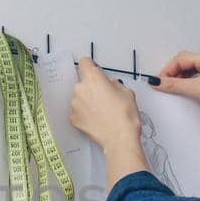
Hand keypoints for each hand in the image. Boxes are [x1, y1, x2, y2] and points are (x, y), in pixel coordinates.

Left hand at [71, 58, 149, 188]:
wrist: (119, 138)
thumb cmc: (125, 114)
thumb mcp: (127, 92)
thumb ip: (114, 84)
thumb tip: (109, 85)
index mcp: (93, 79)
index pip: (84, 62)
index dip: (91, 66)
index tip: (96, 71)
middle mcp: (80, 89)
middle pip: (83, 83)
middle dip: (92, 88)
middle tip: (104, 98)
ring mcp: (74, 105)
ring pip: (80, 98)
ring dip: (87, 101)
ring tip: (101, 112)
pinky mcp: (73, 119)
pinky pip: (78, 112)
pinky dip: (85, 114)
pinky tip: (96, 120)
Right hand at [154, 51, 199, 123]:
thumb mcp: (196, 88)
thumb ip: (174, 85)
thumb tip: (157, 82)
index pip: (180, 59)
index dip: (168, 70)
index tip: (160, 82)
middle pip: (183, 64)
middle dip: (172, 74)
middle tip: (164, 85)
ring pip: (188, 73)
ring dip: (178, 81)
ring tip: (172, 90)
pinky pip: (193, 82)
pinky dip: (185, 86)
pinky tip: (183, 94)